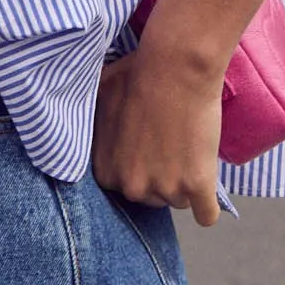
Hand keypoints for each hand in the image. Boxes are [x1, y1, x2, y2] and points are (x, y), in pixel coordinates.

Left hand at [92, 17, 224, 225]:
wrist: (175, 67)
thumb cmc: (136, 74)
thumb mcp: (98, 96)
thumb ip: (88, 120)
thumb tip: (75, 116)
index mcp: (106, 172)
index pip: (125, 186)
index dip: (140, 167)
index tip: (149, 148)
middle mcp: (132, 187)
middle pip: (152, 197)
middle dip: (162, 176)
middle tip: (171, 144)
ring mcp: (165, 190)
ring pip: (179, 201)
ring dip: (186, 183)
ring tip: (188, 148)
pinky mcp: (198, 187)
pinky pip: (206, 216)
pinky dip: (208, 204)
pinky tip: (207, 188)